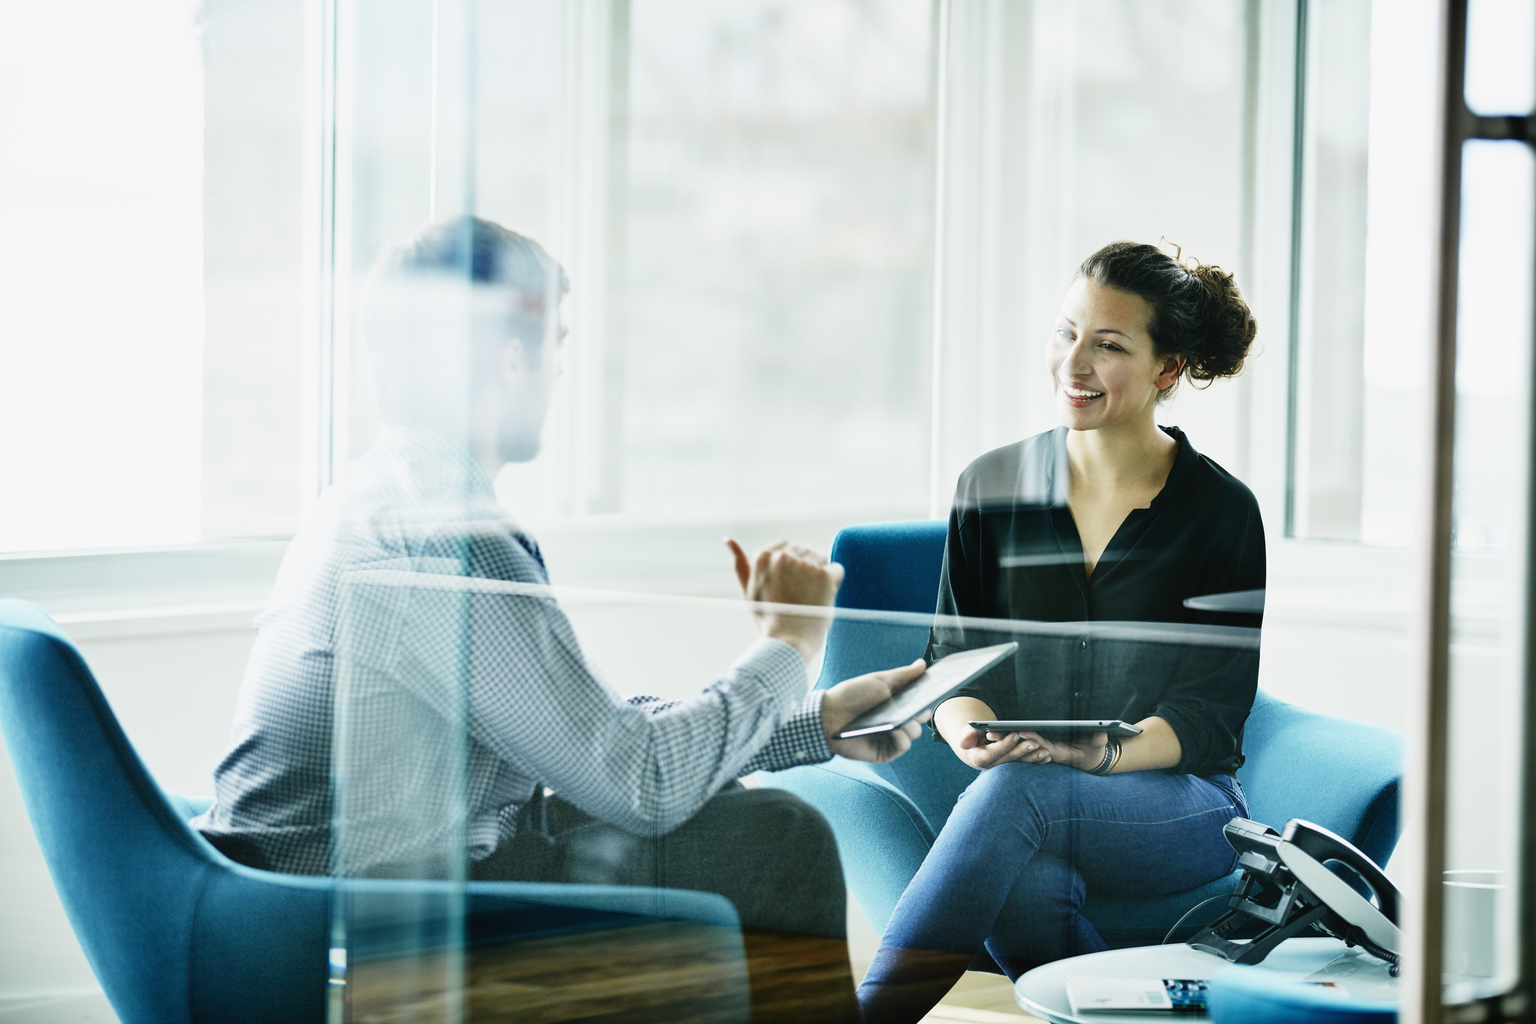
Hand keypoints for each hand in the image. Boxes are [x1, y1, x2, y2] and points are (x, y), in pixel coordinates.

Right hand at [726, 538, 843, 661]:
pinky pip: (836, 569)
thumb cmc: (768, 619)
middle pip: (805, 549)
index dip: (791, 566)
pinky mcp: (824, 575)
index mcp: (763, 557)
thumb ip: (740, 564)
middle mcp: (783, 556)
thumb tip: (727, 538)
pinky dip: (833, 583)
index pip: (787, 545)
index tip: (788, 585)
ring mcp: (804, 565)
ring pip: (822, 557)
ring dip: (820, 575)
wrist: (788, 642)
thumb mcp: (748, 590)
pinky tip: (822, 598)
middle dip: (806, 568)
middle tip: (799, 595)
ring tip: (810, 597)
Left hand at [821, 660, 929, 762]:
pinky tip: (895, 730)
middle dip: (921, 712)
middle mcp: (896, 721)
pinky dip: (902, 738)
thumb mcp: (879, 681)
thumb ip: (903, 675)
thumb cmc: (852, 694)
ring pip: (914, 733)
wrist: (829, 714)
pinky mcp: (884, 752)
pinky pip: (902, 747)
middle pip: (920, 719)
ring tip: (903, 719)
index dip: (928, 698)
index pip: (920, 703)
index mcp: (896, 704)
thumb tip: (923, 664)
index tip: (935, 691)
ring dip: (911, 726)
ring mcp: (891, 737)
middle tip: (918, 706)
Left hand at [980, 729, 1107, 771]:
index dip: (1030, 738)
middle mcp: (1044, 752)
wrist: (1087, 760)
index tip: (1017, 732)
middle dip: (1008, 739)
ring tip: (988, 731)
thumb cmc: (1091, 753)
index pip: (1041, 744)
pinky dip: (1007, 741)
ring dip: (1003, 739)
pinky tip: (995, 734)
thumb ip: (1098, 741)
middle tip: (991, 732)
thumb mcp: (1097, 748)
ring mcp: (1039, 752)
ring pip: (1018, 746)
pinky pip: (1018, 747)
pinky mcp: (1036, 750)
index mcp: (1056, 752)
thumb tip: (1102, 734)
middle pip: (1023, 745)